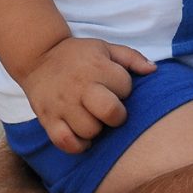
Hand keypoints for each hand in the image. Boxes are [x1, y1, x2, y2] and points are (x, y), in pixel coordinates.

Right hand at [20, 38, 156, 154]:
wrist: (39, 56)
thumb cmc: (78, 55)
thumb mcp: (105, 48)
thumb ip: (131, 57)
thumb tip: (153, 70)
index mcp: (96, 67)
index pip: (125, 87)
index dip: (124, 89)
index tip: (114, 86)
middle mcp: (80, 86)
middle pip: (110, 112)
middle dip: (116, 115)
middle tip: (109, 111)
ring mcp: (63, 105)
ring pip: (90, 130)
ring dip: (96, 129)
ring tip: (92, 119)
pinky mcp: (48, 119)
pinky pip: (66, 142)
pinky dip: (77, 145)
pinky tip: (82, 136)